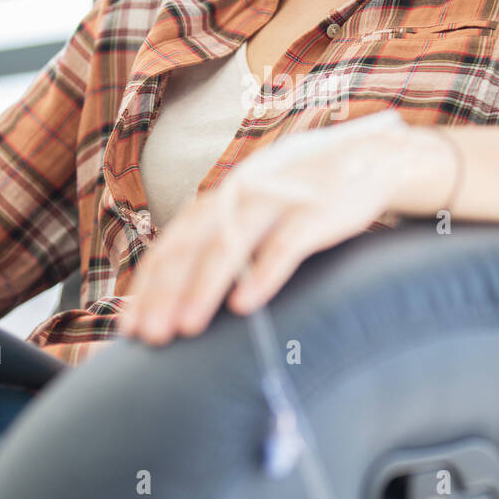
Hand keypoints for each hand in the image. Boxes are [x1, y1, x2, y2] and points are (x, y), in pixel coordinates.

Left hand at [117, 109, 417, 346]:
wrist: (370, 160)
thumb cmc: (306, 197)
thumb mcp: (257, 210)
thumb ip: (225, 240)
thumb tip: (185, 294)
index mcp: (221, 200)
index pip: (171, 246)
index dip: (146, 287)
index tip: (128, 328)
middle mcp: (238, 196)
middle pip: (190, 250)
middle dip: (164, 296)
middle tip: (147, 338)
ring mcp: (274, 202)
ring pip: (228, 248)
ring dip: (202, 290)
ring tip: (185, 328)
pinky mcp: (312, 212)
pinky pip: (282, 248)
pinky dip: (263, 276)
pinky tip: (246, 306)